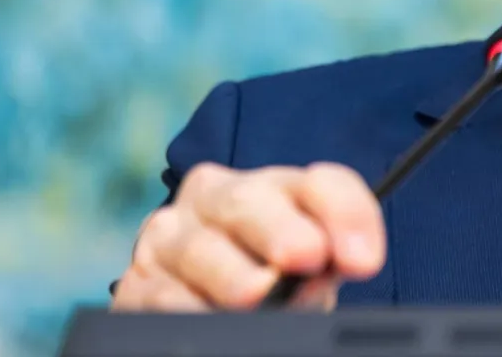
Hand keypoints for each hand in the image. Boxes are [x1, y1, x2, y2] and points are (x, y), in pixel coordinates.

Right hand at [110, 162, 384, 310]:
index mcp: (274, 187)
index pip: (320, 183)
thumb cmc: (277, 284)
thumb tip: (319, 280)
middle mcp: (216, 198)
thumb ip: (325, 263)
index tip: (364, 260)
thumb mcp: (312, 270)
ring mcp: (171, 236)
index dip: (346, 214)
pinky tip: (208, 317)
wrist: (207, 307)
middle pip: (250, 200)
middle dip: (280, 229)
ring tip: (257, 294)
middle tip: (306, 256)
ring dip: (232, 274)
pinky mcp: (137, 282)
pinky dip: (187, 307)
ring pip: (200, 246)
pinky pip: (160, 292)